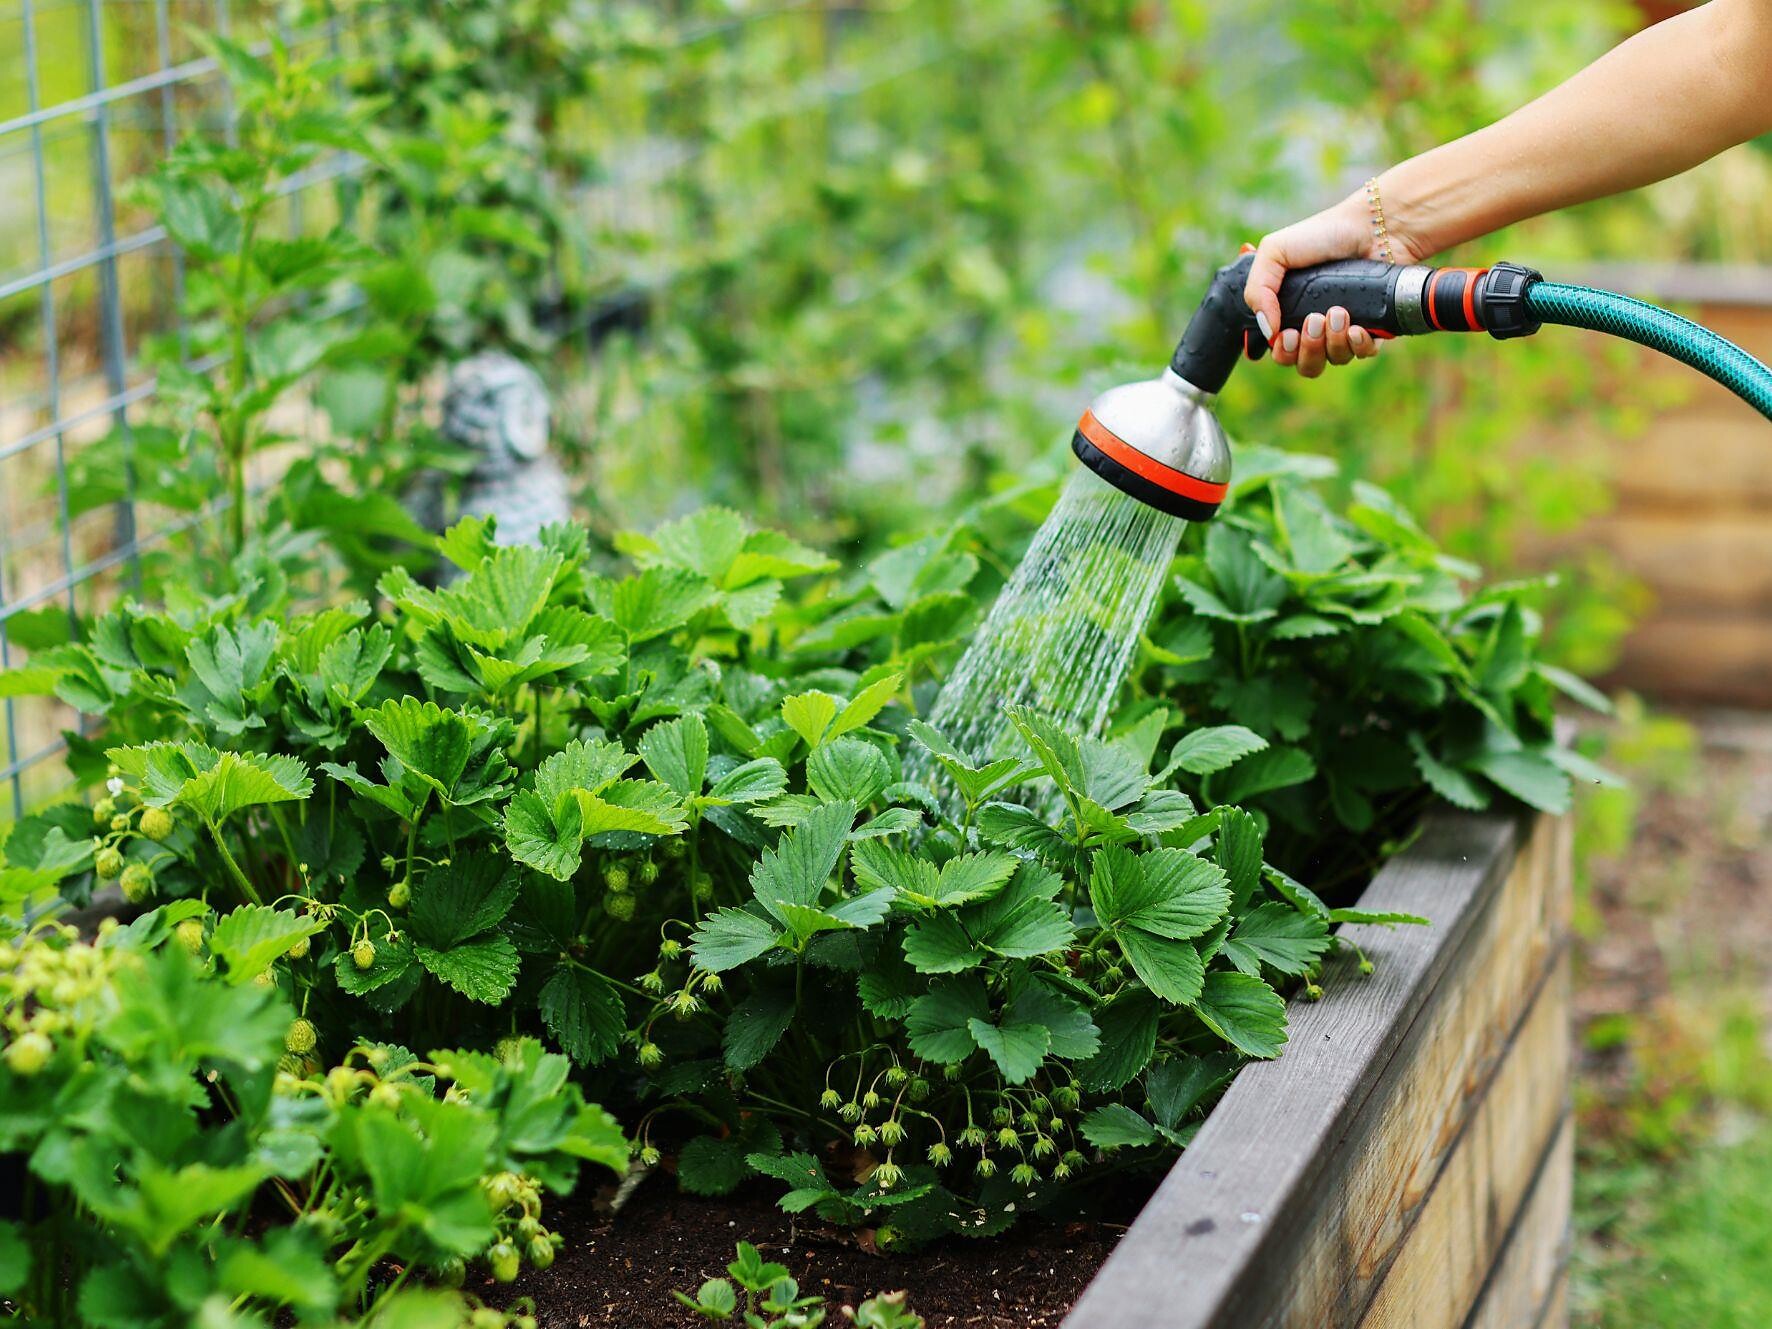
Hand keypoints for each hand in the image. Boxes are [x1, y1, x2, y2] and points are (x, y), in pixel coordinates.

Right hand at [1243, 191, 1427, 377]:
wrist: (1373, 226)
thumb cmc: (1322, 235)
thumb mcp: (1274, 252)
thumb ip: (1257, 290)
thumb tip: (1267, 331)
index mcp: (1291, 312)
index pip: (1282, 352)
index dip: (1283, 352)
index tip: (1288, 334)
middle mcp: (1318, 325)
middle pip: (1307, 364)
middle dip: (1307, 350)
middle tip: (1314, 320)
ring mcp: (1346, 329)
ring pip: (1334, 360)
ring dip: (1333, 342)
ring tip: (1338, 312)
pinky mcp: (1375, 327)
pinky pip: (1363, 353)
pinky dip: (1358, 345)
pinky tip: (1357, 327)